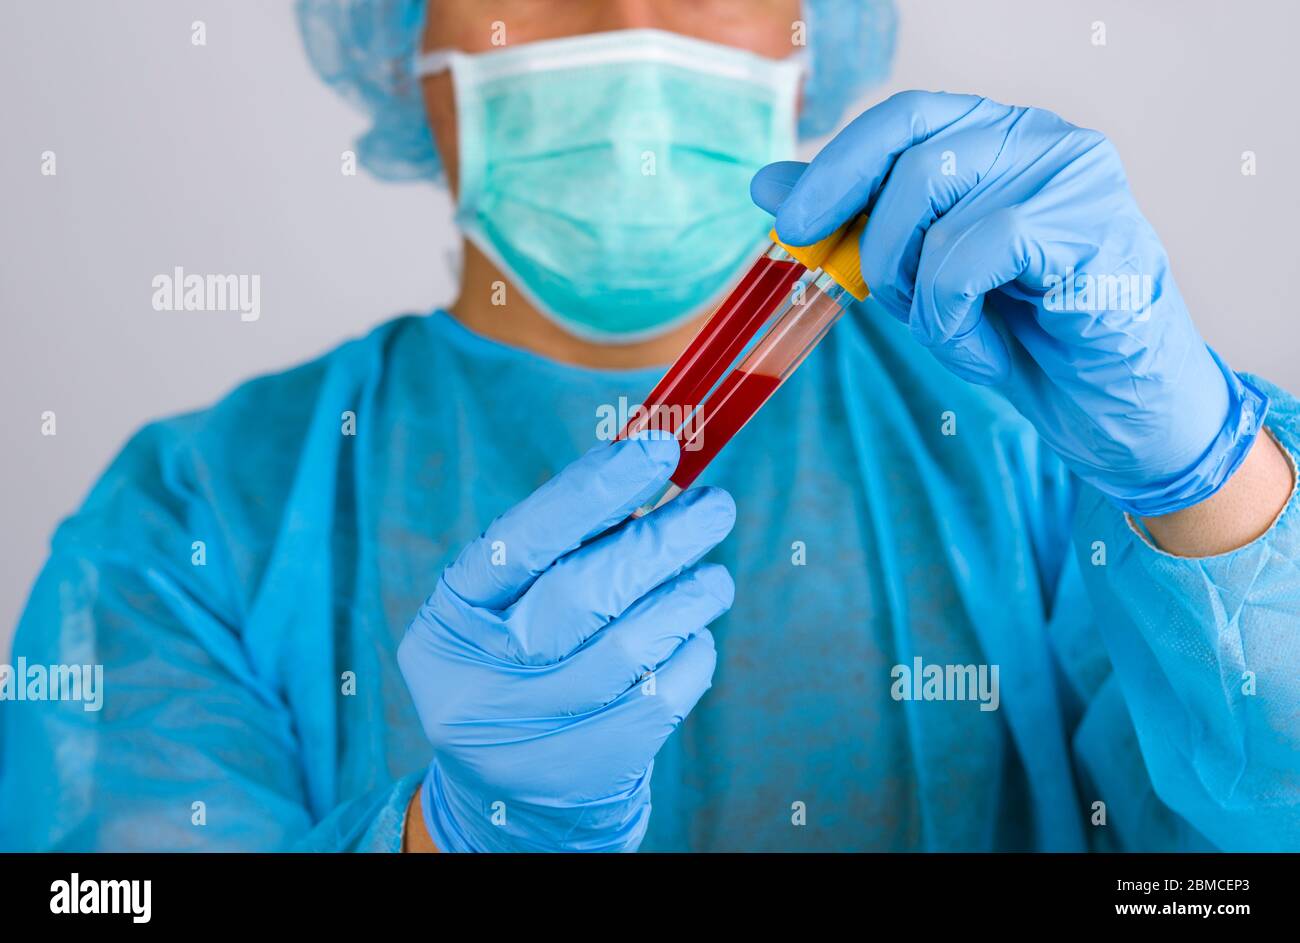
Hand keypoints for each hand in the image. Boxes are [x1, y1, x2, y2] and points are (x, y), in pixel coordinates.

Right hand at [398, 435, 734, 851]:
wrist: (512, 798)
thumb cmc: (522, 666)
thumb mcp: (511, 606)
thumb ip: (565, 544)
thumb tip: (649, 461)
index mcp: (452, 620)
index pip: (521, 541)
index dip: (591, 491)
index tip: (656, 448)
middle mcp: (480, 681)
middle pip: (583, 593)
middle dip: (662, 539)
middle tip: (715, 506)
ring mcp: (532, 733)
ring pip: (632, 644)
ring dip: (691, 596)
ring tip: (714, 576)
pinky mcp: (590, 767)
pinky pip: (665, 693)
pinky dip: (692, 650)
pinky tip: (692, 633)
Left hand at [751, 90, 1266, 516]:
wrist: (1120, 417)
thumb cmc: (1029, 341)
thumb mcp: (924, 280)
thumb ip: (858, 226)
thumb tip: (770, 187)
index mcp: (1003, 137)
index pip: (904, 118)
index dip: (837, 167)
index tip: (792, 225)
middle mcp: (1044, 137)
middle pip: (912, 156)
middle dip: (871, 242)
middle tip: (883, 302)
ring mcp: (1074, 176)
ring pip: (933, 203)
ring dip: (917, 293)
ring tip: (956, 335)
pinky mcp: (1093, 228)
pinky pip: (969, 258)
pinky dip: (955, 323)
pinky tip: (989, 354)